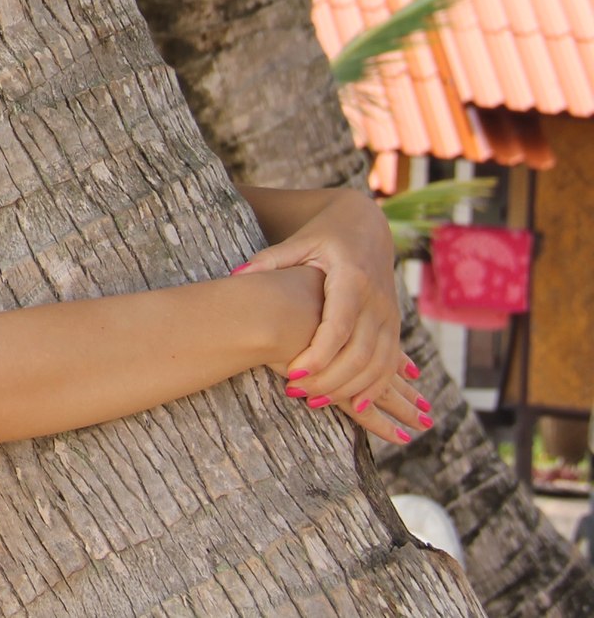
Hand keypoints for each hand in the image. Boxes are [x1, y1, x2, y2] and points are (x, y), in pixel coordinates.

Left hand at [239, 191, 429, 444]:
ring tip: (316, 401)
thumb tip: (236, 275)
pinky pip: (391, 364)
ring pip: (379, 364)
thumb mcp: (298, 241)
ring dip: (351, 389)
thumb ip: (270, 261)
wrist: (366, 226)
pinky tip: (354, 405)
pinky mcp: (395, 325)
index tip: (293, 375)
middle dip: (331, 380)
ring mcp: (390, 314)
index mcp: (352, 278)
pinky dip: (375, 387)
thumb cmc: (324, 234)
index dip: (319, 355)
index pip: (339, 326)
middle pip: (360, 353)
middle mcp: (377, 300)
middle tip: (297, 393)